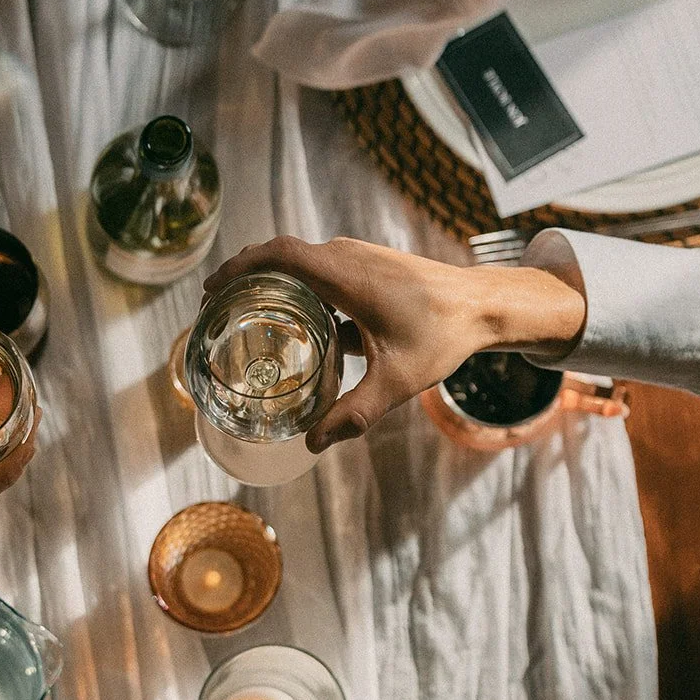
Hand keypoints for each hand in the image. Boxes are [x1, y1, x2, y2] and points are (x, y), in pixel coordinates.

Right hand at [203, 236, 586, 451]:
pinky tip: (297, 323)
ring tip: (248, 312)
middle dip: (246, 277)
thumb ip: (353, 413)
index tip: (214, 288)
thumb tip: (313, 443)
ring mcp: (359, 258)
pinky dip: (300, 289)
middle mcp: (348, 257)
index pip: (278, 256)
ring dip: (273, 281)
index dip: (240, 266)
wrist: (485, 307)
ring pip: (302, 262)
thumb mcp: (395, 382)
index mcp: (345, 275)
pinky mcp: (370, 266)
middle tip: (220, 306)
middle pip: (282, 255)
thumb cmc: (443, 336)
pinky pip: (322, 270)